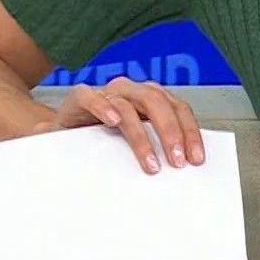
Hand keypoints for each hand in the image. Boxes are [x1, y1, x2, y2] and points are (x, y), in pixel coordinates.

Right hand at [33, 76, 204, 173]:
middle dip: (171, 133)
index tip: (196, 158)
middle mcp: (132, 91)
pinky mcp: (80, 97)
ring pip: (128, 106)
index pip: (178, 108)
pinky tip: (113, 122)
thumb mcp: (135, 142)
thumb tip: (184, 168)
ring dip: (141, 136)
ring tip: (150, 163)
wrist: (63, 131)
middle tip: (177, 161)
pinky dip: (103, 107)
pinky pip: (91, 97)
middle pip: (158, 103)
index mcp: (151, 97)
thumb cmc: (104, 137)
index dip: (190, 132)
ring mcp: (106, 92)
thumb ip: (156, 147)